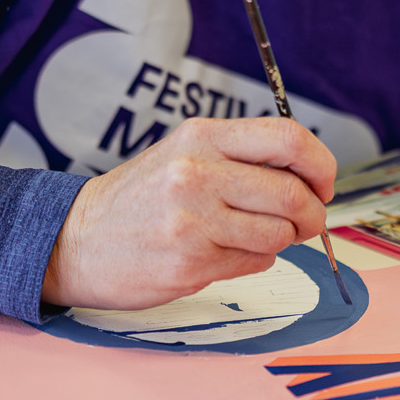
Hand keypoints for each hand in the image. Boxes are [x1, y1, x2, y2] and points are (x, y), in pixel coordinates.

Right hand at [42, 117, 336, 311]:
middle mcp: (197, 173)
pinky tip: (224, 253)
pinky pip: (255, 262)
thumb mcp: (185, 154)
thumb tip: (310, 176)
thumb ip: (241, 157)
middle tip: (306, 222)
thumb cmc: (141, 198)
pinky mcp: (190, 262)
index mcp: (201, 136)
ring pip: (279, 234)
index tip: (323, 184)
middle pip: (293, 193)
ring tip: (254, 237)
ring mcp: (193, 220)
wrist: (76, 239)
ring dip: (282, 241)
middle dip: (312, 214)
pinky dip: (254, 260)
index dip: (322, 165)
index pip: (289, 139)